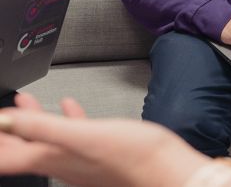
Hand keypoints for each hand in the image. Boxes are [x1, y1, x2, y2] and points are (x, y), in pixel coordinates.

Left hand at [0, 93, 207, 186]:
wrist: (168, 171)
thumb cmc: (133, 157)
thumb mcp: (82, 135)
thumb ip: (41, 127)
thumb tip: (4, 121)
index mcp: (52, 158)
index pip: (8, 154)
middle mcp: (62, 163)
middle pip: (22, 148)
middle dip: (8, 130)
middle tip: (3, 113)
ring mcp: (80, 160)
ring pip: (44, 141)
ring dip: (30, 122)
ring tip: (23, 104)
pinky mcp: (98, 155)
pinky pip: (71, 136)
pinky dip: (63, 120)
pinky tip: (70, 107)